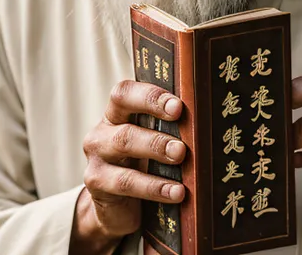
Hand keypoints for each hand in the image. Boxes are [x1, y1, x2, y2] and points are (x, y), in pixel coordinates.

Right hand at [70, 80, 185, 254]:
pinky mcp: (96, 182)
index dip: (150, 96)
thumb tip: (205, 123)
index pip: (125, 93)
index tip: (177, 106)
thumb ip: (168, 129)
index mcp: (117, 113)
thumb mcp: (150, 144)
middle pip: (124, 114)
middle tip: (182, 138)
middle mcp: (103, 130)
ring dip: (155, 148)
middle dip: (156, 121)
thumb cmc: (140, 166)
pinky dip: (154, 187)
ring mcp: (96, 156)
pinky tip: (176, 192)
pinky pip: (126, 182)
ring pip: (124, 144)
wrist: (115, 208)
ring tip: (180, 155)